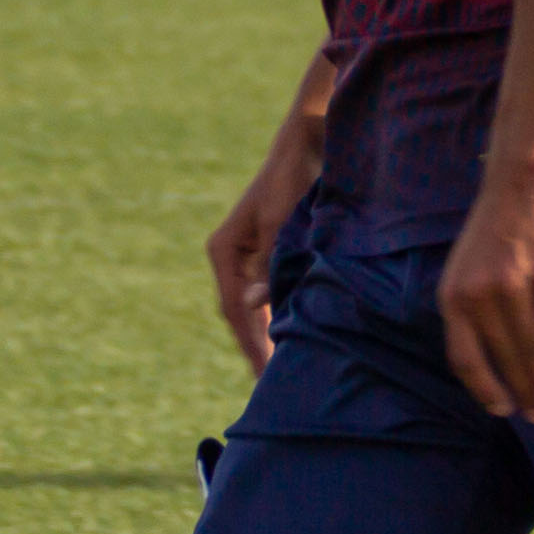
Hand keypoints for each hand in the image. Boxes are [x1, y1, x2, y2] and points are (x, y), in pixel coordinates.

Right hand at [206, 126, 316, 372]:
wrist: (308, 144)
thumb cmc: (292, 180)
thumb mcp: (282, 224)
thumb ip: (268, 266)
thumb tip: (253, 308)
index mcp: (224, 251)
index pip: (234, 309)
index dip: (250, 344)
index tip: (263, 374)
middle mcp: (232, 258)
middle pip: (240, 315)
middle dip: (256, 348)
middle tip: (270, 388)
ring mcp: (250, 257)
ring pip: (255, 309)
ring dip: (267, 335)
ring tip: (282, 371)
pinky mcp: (270, 254)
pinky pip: (270, 295)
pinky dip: (280, 317)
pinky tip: (295, 336)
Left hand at [437, 169, 533, 422]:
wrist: (521, 184)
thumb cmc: (495, 232)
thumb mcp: (465, 272)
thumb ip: (472, 312)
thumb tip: (493, 360)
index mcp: (452, 299)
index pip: (465, 361)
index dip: (485, 390)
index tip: (503, 409)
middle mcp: (478, 298)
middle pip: (505, 361)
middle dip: (528, 395)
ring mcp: (513, 289)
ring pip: (532, 351)